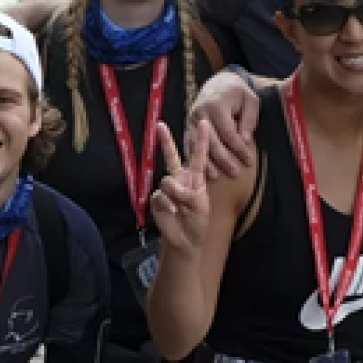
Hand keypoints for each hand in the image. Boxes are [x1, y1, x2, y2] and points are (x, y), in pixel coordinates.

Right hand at [149, 122, 213, 255]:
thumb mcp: (201, 206)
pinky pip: (159, 196)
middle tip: (160, 125)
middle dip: (165, 141)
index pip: (198, 156)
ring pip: (167, 181)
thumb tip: (171, 190)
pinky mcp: (156, 199)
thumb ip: (189, 194)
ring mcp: (167, 189)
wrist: (185, 240)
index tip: (205, 123)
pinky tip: (172, 211)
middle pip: (172, 156)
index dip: (202, 140)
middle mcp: (179, 179)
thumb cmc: (198, 222)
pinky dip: (167, 204)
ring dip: (175, 194)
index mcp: (195, 178)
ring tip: (181, 207)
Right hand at [190, 72, 260, 182]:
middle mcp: (200, 113)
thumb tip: (245, 141)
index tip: (249, 161)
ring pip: (196, 145)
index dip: (239, 149)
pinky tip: (200, 169)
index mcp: (216, 105)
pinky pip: (188, 144)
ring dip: (206, 162)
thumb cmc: (238, 93)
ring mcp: (190, 120)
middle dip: (224, 159)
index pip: (228, 133)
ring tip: (215, 176)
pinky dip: (193, 157)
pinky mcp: (187, 126)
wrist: (219, 83)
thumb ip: (249, 119)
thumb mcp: (251, 100)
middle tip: (235, 172)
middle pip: (211, 142)